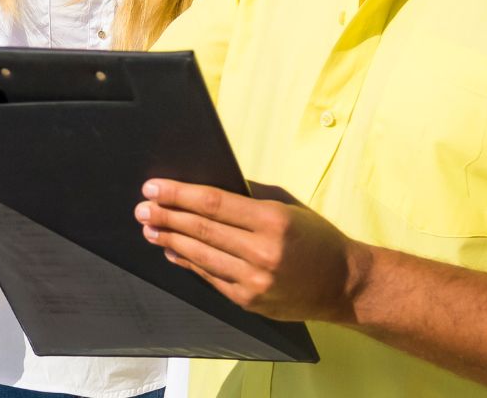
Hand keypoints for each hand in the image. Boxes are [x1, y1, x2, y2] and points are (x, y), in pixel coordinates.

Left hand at [135, 178, 364, 323]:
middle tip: (142, 208)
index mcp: (273, 221)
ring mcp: (254, 281)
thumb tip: (208, 185)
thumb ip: (251, 195)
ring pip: (201, 256)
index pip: (213, 203)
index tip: (153, 187)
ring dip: (170, 240)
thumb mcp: (290, 207)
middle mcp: (262, 252)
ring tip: (149, 228)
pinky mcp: (249, 301)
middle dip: (167, 217)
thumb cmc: (317, 239)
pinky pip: (211, 278)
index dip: (179, 194)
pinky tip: (172, 252)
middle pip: (201, 230)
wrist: (344, 285)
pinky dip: (188, 264)